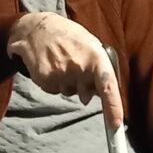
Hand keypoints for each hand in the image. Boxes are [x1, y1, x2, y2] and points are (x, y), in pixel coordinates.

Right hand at [7, 12, 122, 126]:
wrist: (36, 27)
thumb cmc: (67, 36)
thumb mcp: (90, 44)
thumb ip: (98, 68)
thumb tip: (101, 94)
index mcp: (95, 56)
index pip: (108, 87)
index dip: (113, 108)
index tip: (116, 125)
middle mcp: (79, 67)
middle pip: (85, 95)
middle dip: (83, 88)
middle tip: (76, 67)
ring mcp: (61, 73)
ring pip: (68, 92)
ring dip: (66, 82)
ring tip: (61, 61)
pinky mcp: (44, 78)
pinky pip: (54, 90)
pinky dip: (53, 82)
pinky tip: (50, 65)